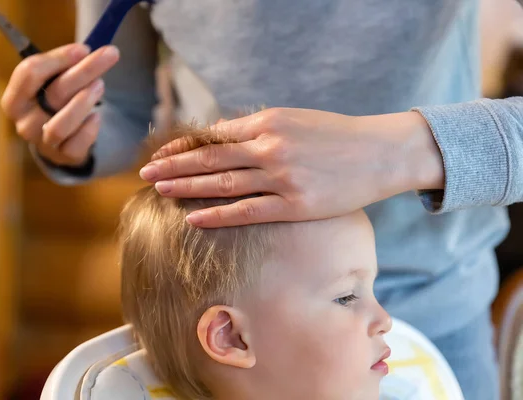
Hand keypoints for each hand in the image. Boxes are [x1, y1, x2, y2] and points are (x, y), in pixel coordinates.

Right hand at [1, 43, 119, 165]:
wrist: (59, 141)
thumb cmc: (53, 103)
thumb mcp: (49, 83)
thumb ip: (60, 67)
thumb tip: (85, 52)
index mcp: (14, 100)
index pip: (29, 73)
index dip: (58, 58)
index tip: (84, 48)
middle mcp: (24, 123)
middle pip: (53, 93)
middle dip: (84, 71)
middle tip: (109, 55)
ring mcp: (43, 143)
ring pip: (61, 124)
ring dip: (84, 102)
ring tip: (101, 85)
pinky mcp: (64, 156)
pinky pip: (77, 144)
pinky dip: (89, 129)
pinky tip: (97, 116)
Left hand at [139, 108, 443, 226]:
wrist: (380, 152)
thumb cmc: (336, 135)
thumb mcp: (294, 120)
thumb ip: (258, 128)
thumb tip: (223, 139)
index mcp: (268, 121)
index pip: (214, 136)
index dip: (183, 146)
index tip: (161, 154)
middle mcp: (270, 147)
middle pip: (209, 159)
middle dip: (173, 166)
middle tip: (145, 174)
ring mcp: (281, 177)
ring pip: (222, 184)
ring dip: (187, 188)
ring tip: (160, 192)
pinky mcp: (294, 205)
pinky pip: (247, 211)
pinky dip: (217, 215)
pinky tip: (194, 218)